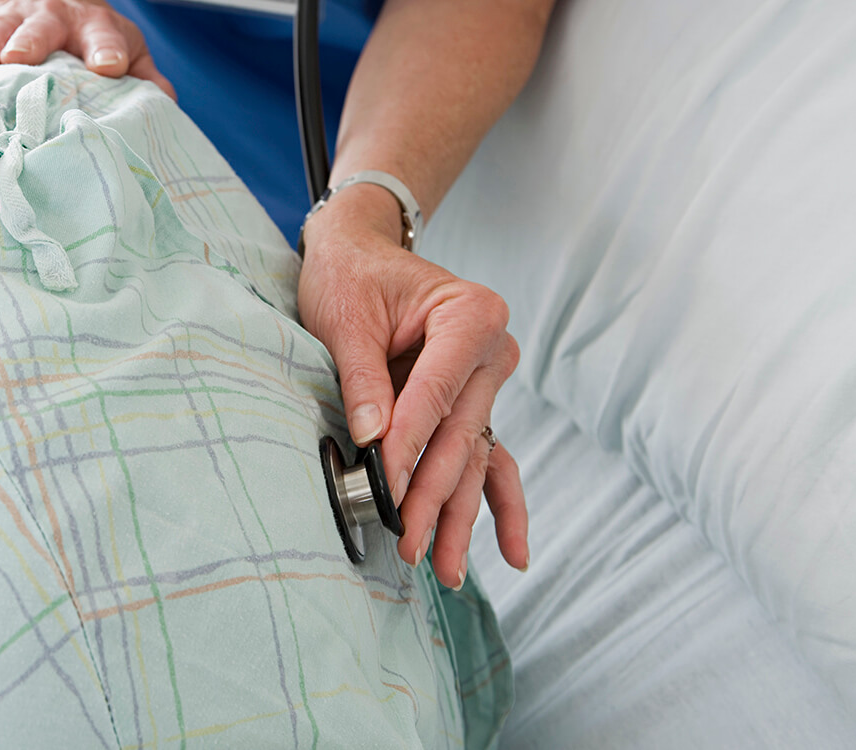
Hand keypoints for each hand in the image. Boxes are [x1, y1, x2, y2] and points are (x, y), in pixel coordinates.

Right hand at [0, 0, 175, 98]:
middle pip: (41, 26)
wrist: (59, 5)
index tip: (107, 67)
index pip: (104, 35)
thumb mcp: (125, 52)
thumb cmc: (92, 41)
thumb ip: (143, 78)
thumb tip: (163, 101)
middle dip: (32, 41)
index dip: (106, 50)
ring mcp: (11, 15)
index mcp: (93, 25)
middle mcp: (51, 14)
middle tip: (20, 58)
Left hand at [298, 184, 528, 587]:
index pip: (436, 393)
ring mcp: (487, 381)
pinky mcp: (472, 404)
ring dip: (460, 516)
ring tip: (447, 569)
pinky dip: (498, 505)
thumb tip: (372, 441)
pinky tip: (510, 553)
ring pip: (475, 457)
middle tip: (407, 542)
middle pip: (461, 435)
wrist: (358, 254)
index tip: (383, 487)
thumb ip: (362, 379)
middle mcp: (491, 352)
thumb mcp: (345, 318)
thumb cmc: (350, 277)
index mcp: (470, 316)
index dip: (409, 444)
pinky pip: (489, 458)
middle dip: (432, 494)